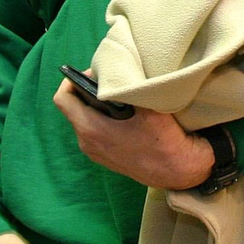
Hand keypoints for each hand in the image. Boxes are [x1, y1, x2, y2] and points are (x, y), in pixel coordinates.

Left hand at [54, 77, 214, 189]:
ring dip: (96, 104)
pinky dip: (103, 118)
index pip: (63, 98)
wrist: (180, 172)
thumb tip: (116, 72)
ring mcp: (96, 152)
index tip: (94, 72)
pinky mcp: (106, 157)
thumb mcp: (149, 108)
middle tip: (111, 80)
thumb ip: (127, 89)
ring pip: (85, 119)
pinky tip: (124, 114)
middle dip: (87, 90)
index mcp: (91, 130)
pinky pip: (95, 131)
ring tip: (119, 95)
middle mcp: (87, 143)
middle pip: (74, 107)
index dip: (72, 79)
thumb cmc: (164, 141)